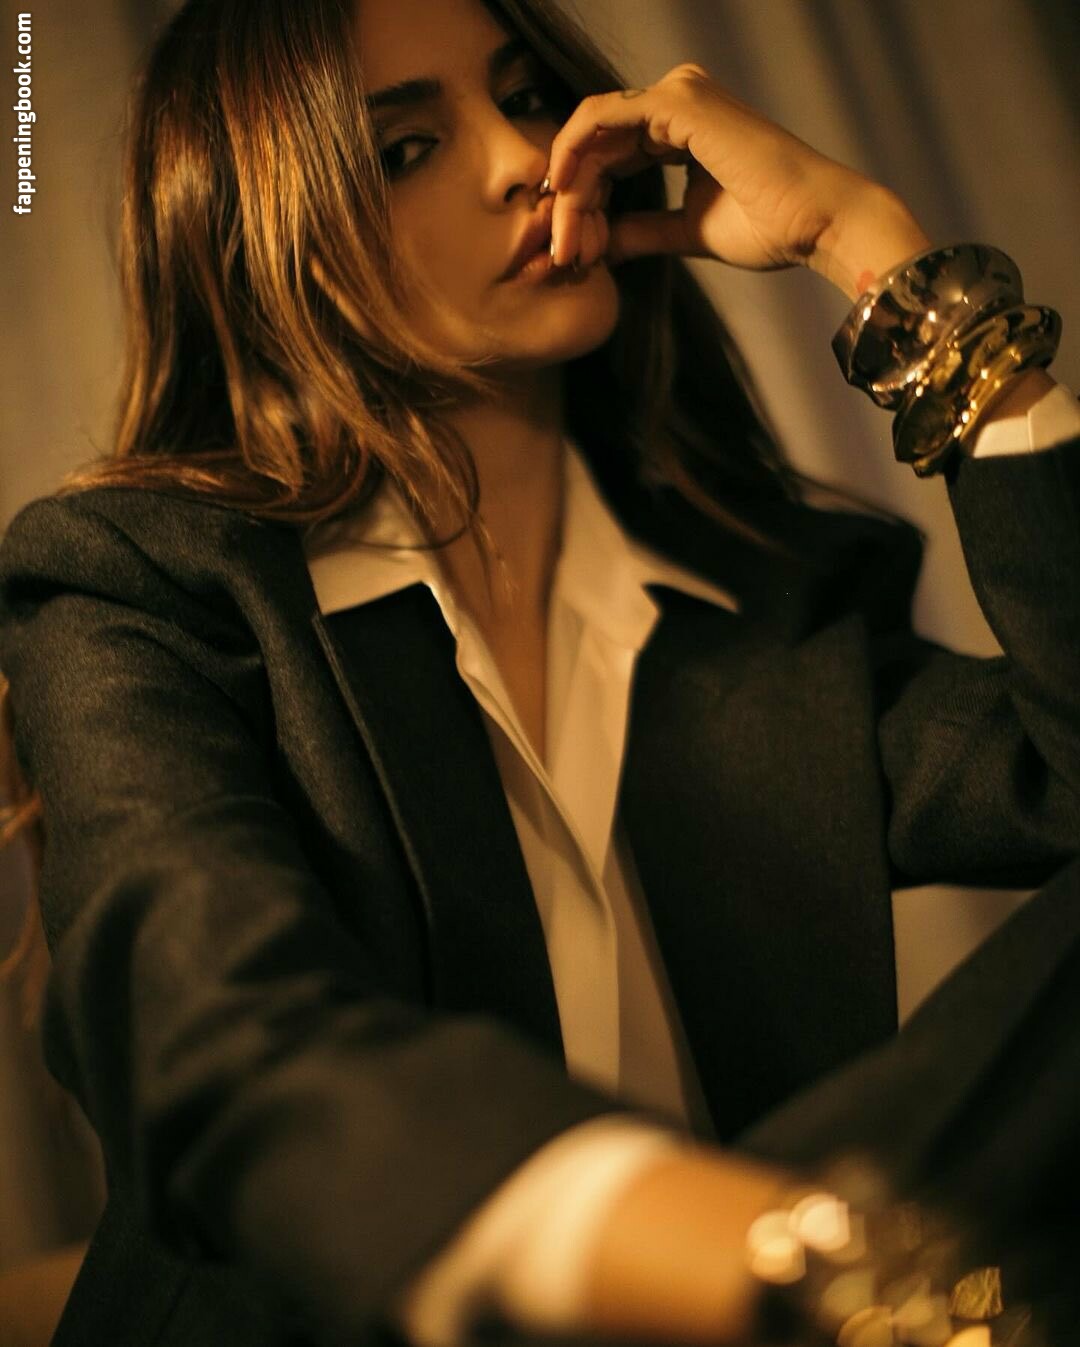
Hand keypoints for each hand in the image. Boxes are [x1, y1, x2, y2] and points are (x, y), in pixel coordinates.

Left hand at [544, 64, 930, 299]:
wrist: (816, 224)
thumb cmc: (770, 227)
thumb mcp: (687, 231)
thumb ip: (640, 231)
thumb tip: (599, 244)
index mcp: (682, 127)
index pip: (611, 156)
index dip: (583, 204)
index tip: (574, 253)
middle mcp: (677, 101)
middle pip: (596, 145)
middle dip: (569, 202)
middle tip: (560, 253)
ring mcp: (678, 96)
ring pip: (593, 135)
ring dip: (570, 190)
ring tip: (567, 242)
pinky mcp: (678, 103)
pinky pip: (602, 120)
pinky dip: (576, 158)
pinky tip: (566, 199)